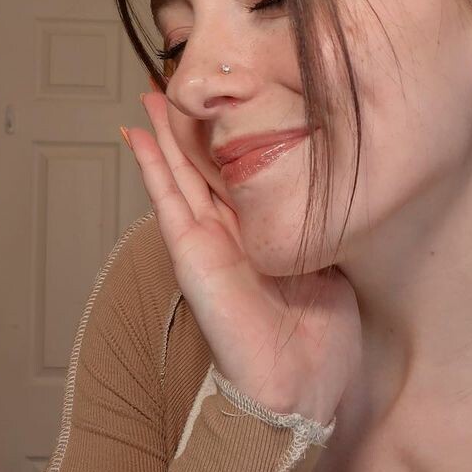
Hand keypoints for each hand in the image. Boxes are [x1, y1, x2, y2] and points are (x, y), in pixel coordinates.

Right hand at [122, 90, 361, 427]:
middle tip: (179, 84)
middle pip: (209, 168)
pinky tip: (136, 134)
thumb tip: (336, 192)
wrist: (300, 387)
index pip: (248, 177)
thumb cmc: (322, 342)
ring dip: (165, 133)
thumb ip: (322, 230)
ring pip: (183, 174)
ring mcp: (210, 241)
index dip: (239, 139)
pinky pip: (167, 199)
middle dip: (195, 127)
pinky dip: (150, 166)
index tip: (235, 100)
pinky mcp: (191, 253)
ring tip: (149, 95)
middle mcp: (235, 234)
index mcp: (268, 238)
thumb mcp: (334, 268)